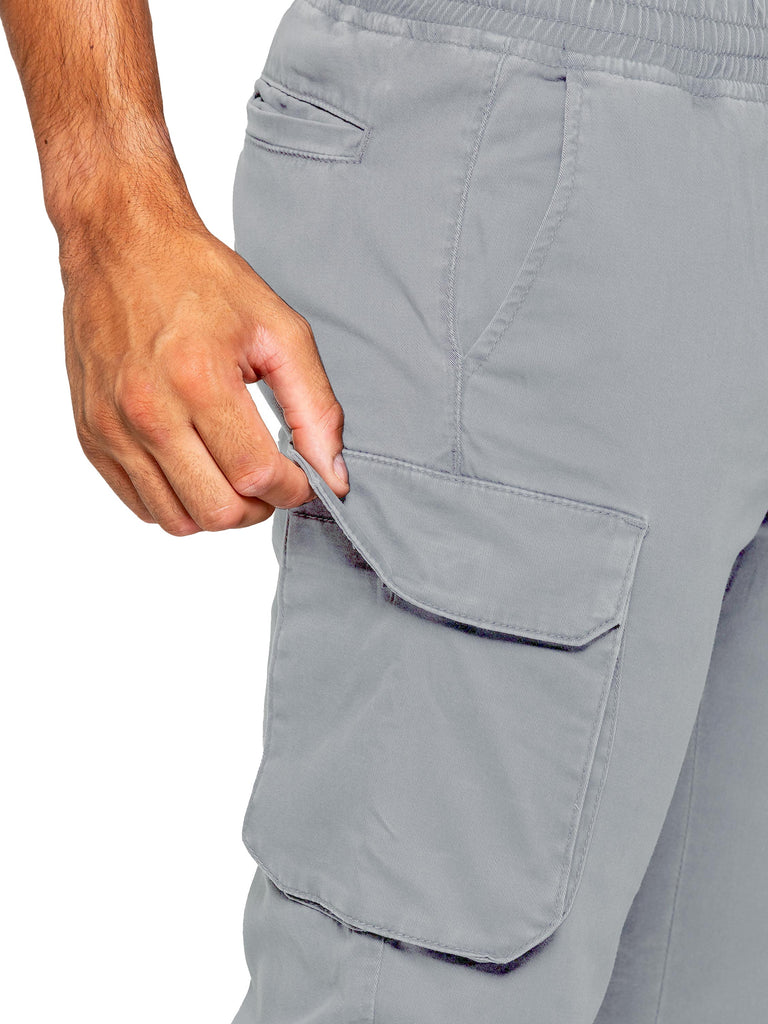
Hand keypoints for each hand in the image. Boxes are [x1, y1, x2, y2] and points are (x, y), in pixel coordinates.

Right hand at [61, 216, 349, 535]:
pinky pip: (139, 505)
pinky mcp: (91, 434)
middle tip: (270, 481)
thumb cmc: (200, 279)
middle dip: (259, 508)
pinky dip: (176, 502)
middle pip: (217, 511)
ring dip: (218, 511)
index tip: (302, 478)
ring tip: (233, 476)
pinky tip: (195, 469)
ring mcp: (113, 427)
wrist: (120, 244)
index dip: (292, 489)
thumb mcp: (279, 330)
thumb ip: (315, 408)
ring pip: (177, 520)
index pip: (256, 476)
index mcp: (199, 379)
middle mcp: (148, 410)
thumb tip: (333, 475)